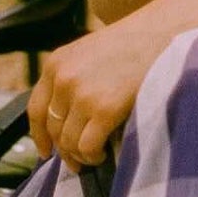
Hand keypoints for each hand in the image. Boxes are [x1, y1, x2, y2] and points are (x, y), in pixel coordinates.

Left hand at [29, 11, 179, 173]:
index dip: (40, 135)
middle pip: (54, 129)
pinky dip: (93, 155)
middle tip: (76, 162)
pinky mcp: (104, 110)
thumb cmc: (132, 42)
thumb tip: (66, 117)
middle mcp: (63, 80)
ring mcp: (83, 95)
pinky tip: (104, 153)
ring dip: (80, 155)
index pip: (36, 109)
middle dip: (64, 150)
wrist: (161, 35)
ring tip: (95, 155)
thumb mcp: (89, 52)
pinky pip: (88, 146)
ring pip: (69, 142)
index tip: (47, 150)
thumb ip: (72, 77)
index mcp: (56, 64)